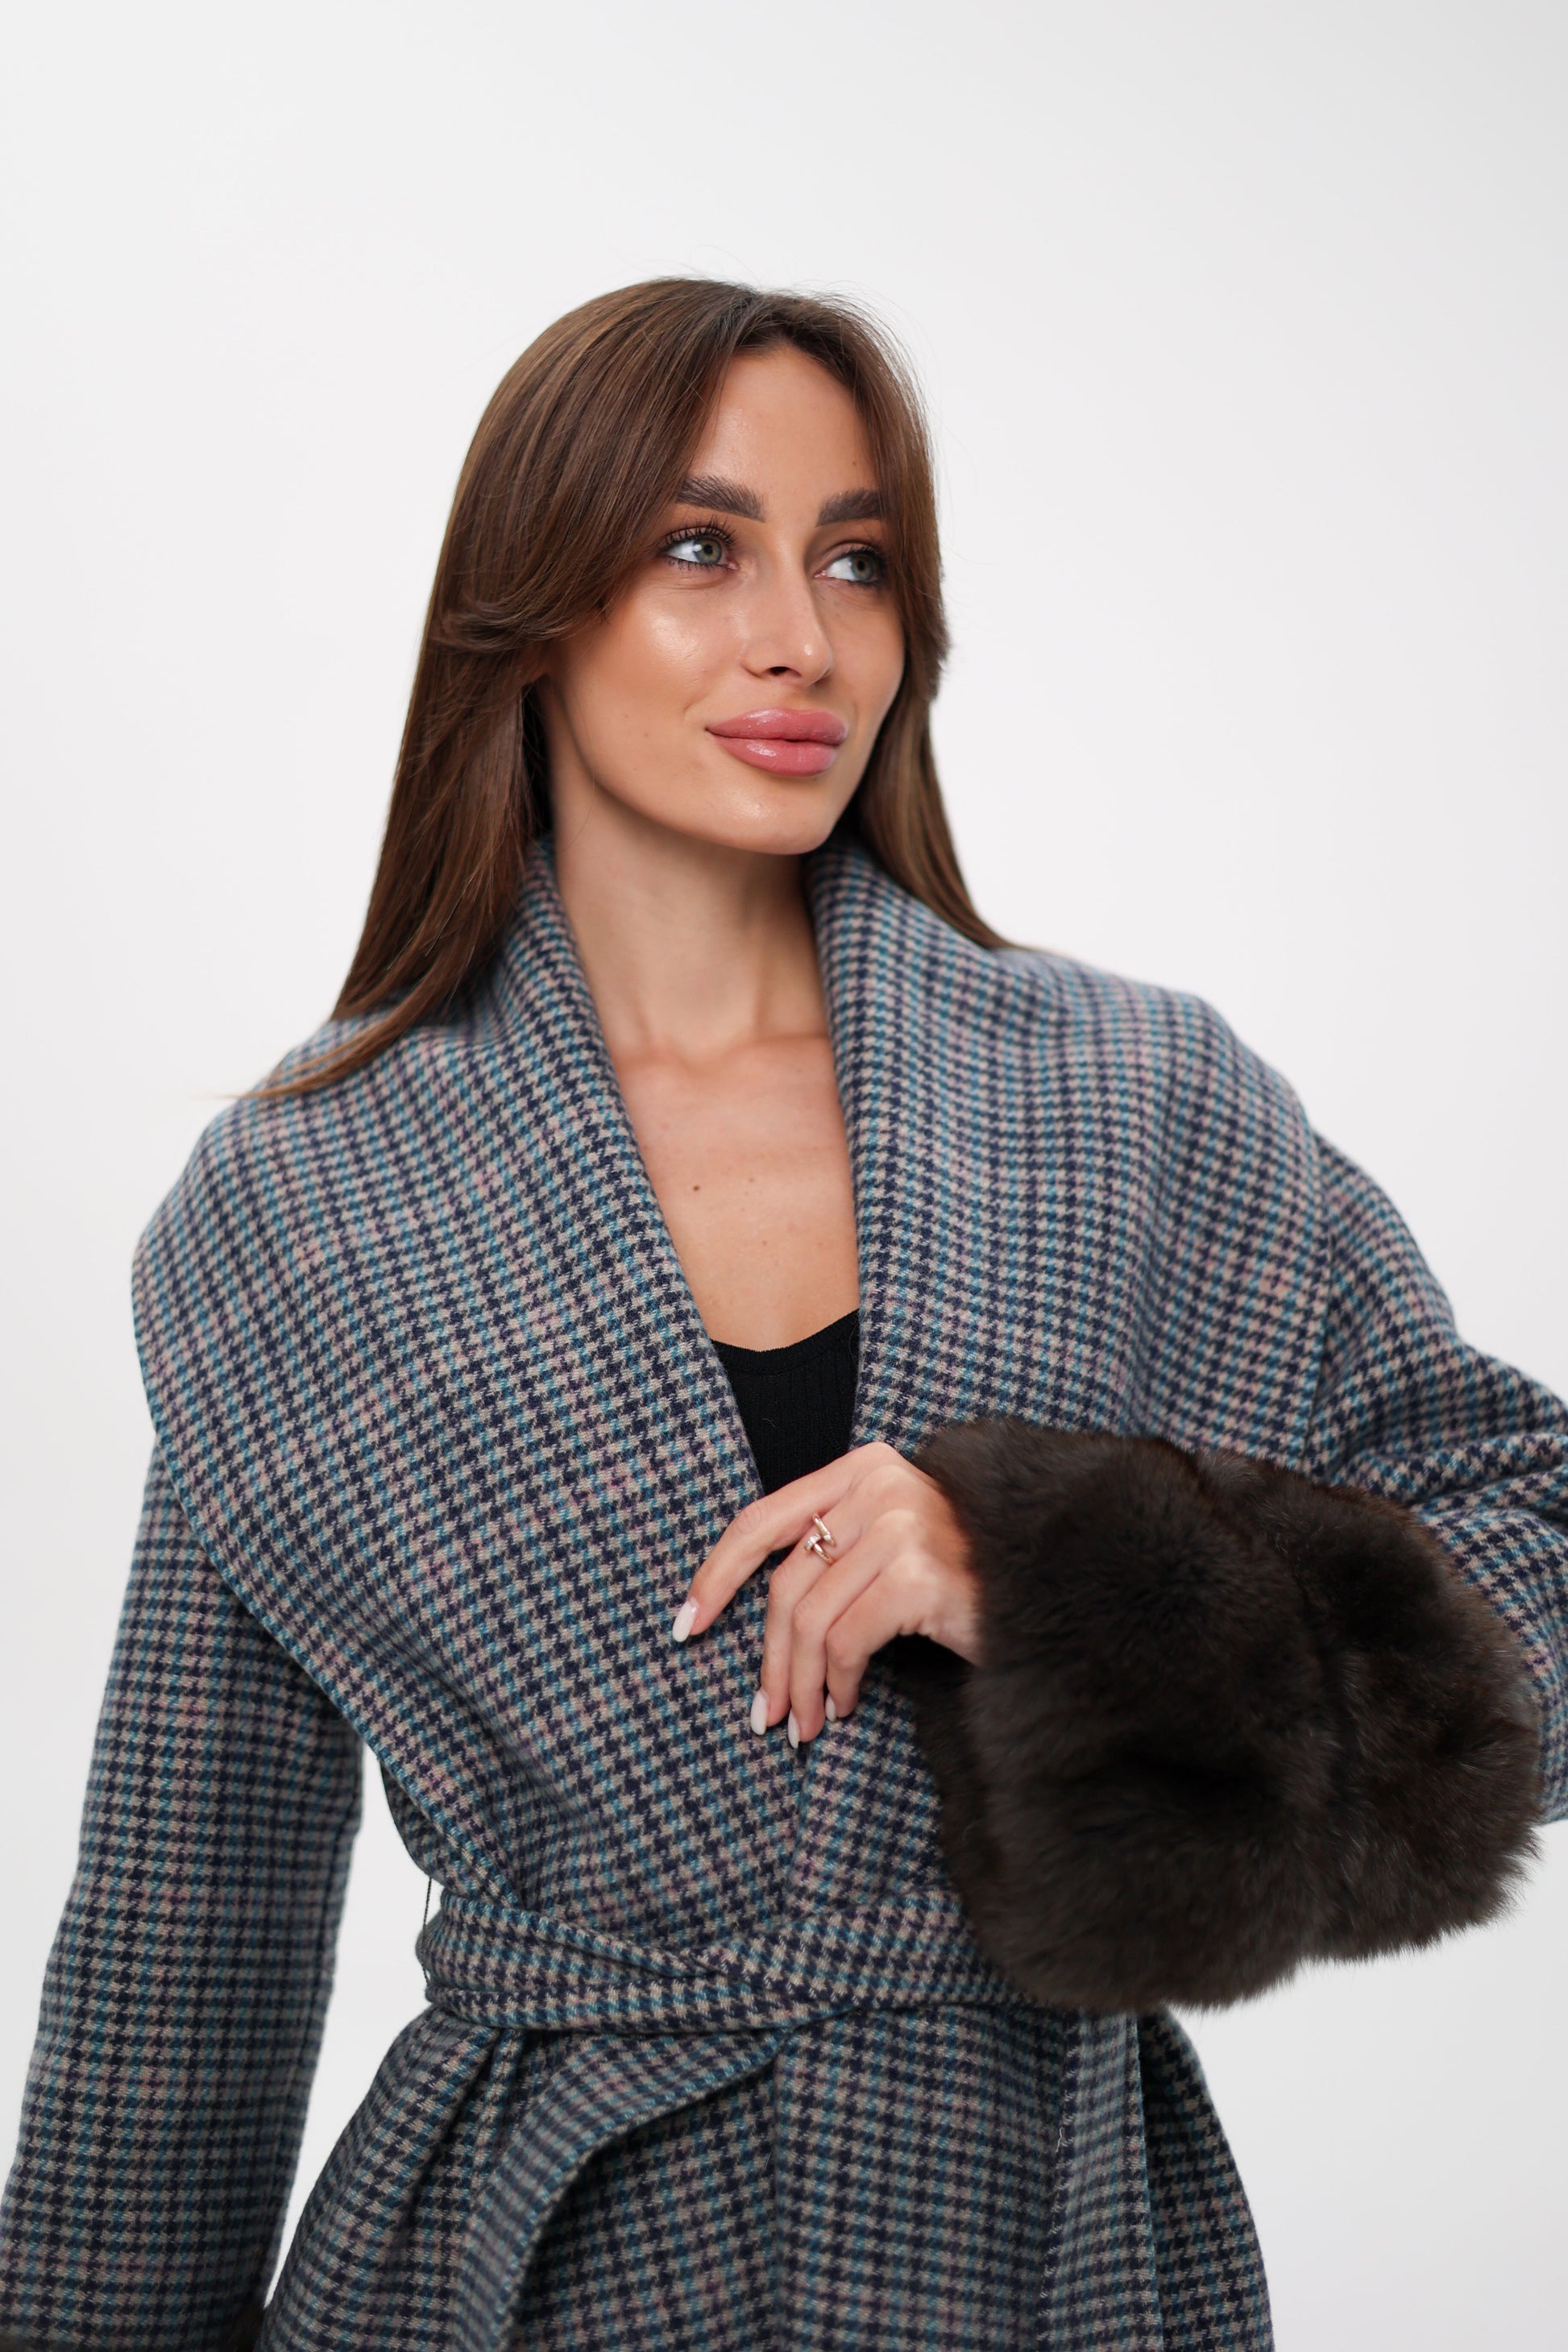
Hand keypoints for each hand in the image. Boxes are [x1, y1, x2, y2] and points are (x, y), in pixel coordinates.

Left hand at [671, 1441, 982, 1744]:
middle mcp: (879, 1485)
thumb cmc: (964, 1581)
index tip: (686, 1625)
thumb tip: (755, 1620)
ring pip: (811, 1619)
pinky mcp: (919, 1574)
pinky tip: (845, 1706)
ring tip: (805, 1723)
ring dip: (801, 1684)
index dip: (715, 1575)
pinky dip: (839, 1683)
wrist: (1055, 1595)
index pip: (762, 1518)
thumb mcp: (891, 1544)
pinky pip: (848, 1641)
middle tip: (766, 1714)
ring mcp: (901, 1526)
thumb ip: (833, 1550)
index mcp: (862, 1467)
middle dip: (770, 1659)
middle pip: (785, 1583)